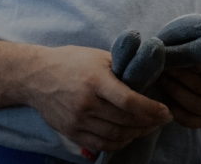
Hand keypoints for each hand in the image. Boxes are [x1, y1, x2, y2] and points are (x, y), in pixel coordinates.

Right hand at [25, 45, 172, 153]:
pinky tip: (129, 136)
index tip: (165, 111)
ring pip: (115, 135)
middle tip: (162, 119)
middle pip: (125, 121)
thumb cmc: (71, 62)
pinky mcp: (71, 131)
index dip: (152, 110)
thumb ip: (122, 68)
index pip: (130, 102)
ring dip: (137, 134)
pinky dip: (118, 143)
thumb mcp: (99, 57)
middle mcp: (86, 103)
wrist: (35, 76)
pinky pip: (99, 144)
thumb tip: (148, 76)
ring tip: (149, 127)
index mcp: (96, 81)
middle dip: (150, 122)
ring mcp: (77, 120)